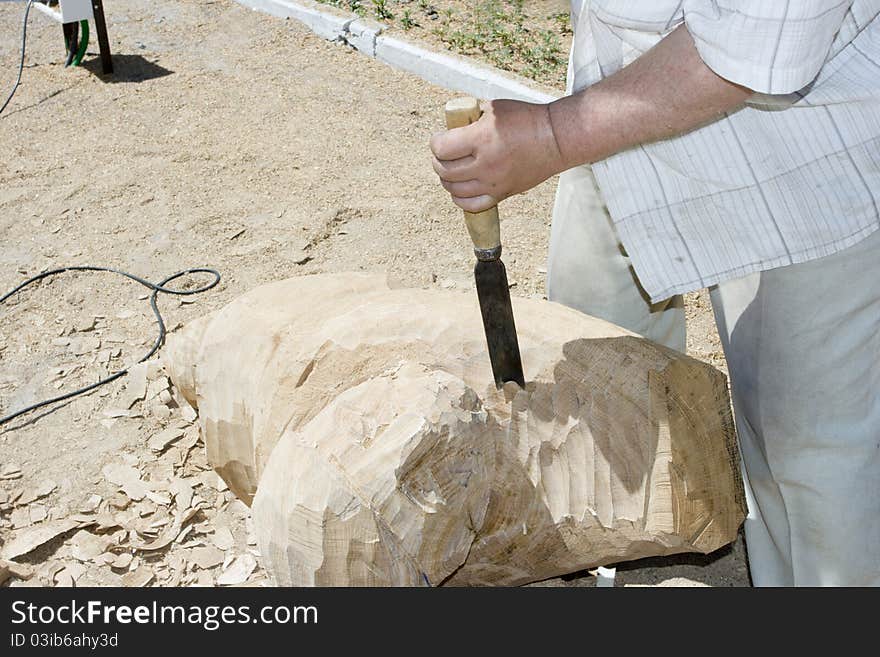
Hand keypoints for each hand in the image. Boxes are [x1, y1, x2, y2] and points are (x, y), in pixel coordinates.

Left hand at [429, 99, 565, 212]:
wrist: (555, 139)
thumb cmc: (526, 119)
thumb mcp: (494, 108)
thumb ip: (470, 118)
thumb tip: (452, 127)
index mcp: (482, 139)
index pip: (442, 149)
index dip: (435, 142)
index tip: (440, 138)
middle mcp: (486, 164)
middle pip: (444, 171)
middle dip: (438, 161)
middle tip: (443, 154)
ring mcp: (494, 182)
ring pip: (454, 190)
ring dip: (447, 180)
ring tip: (452, 169)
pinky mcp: (502, 194)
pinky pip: (472, 205)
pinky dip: (460, 199)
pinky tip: (461, 189)